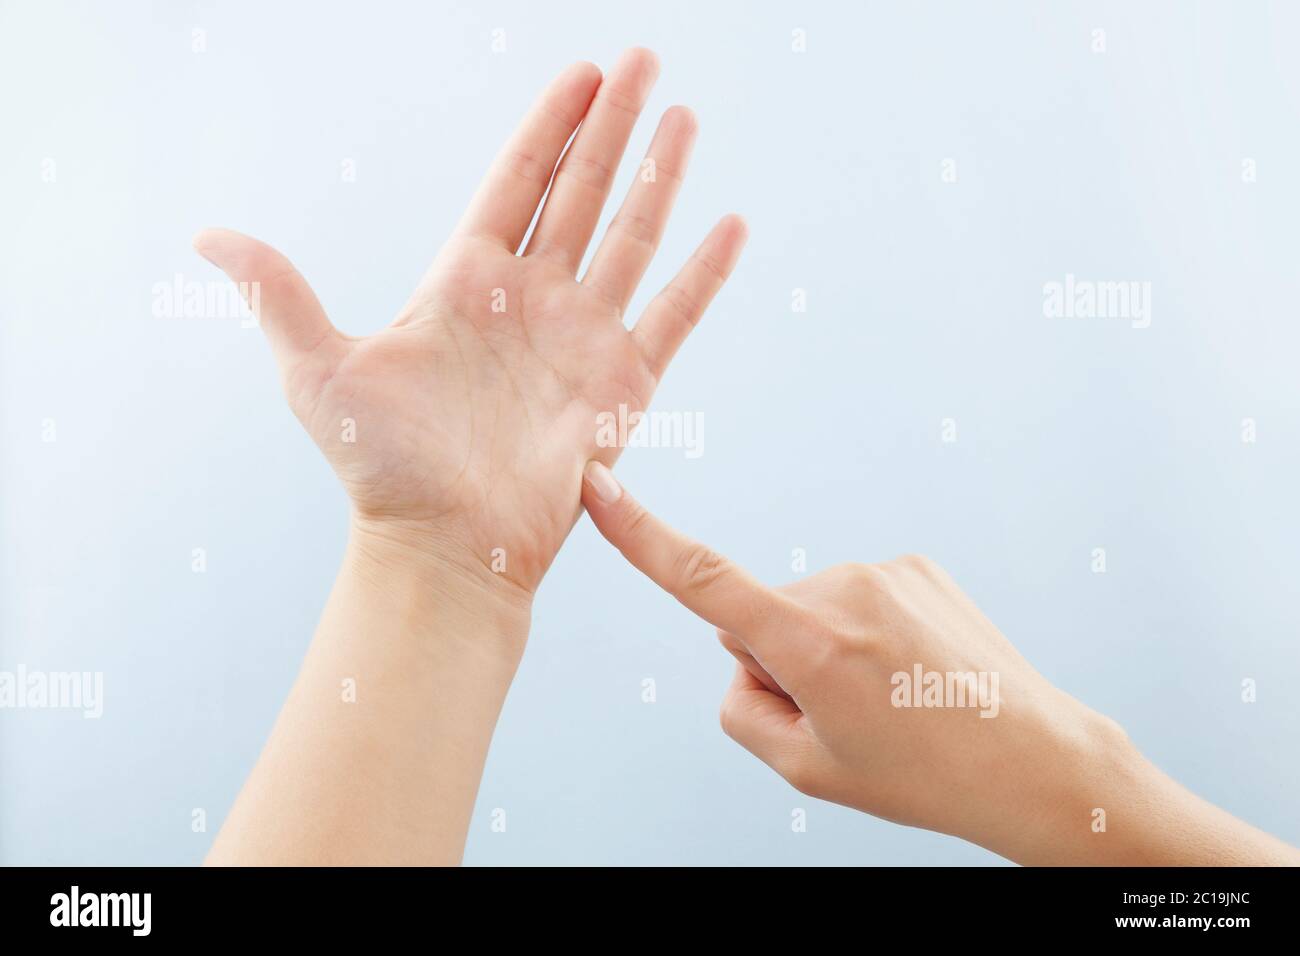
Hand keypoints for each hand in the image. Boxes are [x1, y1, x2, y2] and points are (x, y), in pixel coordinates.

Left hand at [193, 48, 746, 603]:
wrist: (446, 548)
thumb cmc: (382, 470)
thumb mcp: (319, 372)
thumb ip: (280, 294)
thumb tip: (205, 236)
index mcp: (467, 282)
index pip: (518, 179)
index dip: (551, 124)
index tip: (584, 72)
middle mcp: (532, 300)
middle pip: (582, 190)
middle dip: (615, 124)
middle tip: (646, 61)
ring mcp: (582, 338)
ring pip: (632, 238)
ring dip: (660, 178)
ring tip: (686, 117)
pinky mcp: (622, 385)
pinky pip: (674, 315)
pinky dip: (703, 272)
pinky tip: (730, 224)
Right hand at [579, 461, 1299, 864]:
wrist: (1032, 759)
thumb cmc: (918, 773)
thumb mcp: (805, 769)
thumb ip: (741, 708)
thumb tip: (742, 654)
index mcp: (808, 642)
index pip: (702, 580)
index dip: (640, 534)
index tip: (598, 483)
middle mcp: (842, 588)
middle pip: (761, 617)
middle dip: (782, 658)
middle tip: (849, 711)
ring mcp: (885, 569)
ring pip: (810, 605)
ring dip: (828, 644)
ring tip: (892, 694)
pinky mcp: (915, 563)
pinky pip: (854, 594)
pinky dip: (867, 628)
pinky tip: (912, 667)